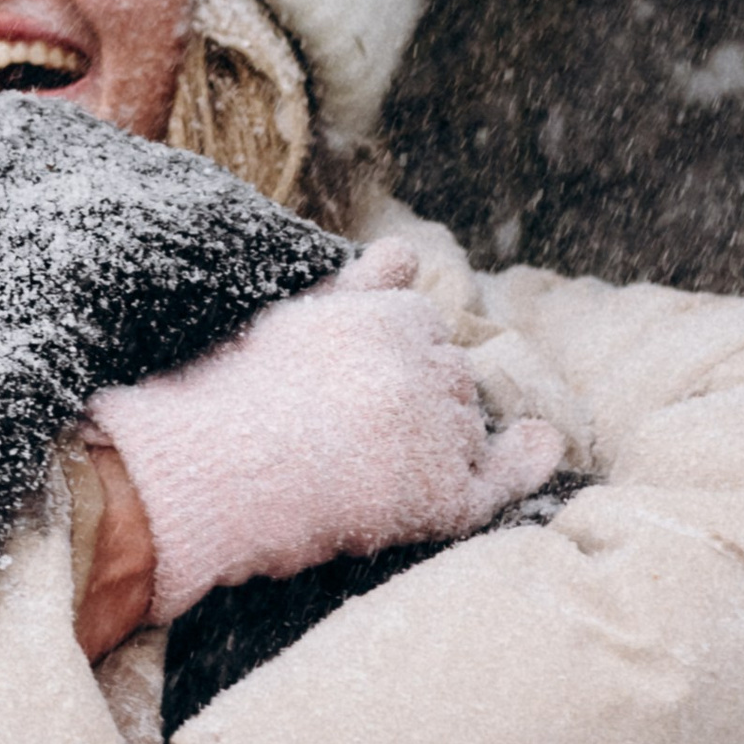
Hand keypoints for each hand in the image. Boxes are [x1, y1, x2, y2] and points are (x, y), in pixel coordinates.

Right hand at [86, 242, 564, 626]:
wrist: (200, 476)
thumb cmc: (224, 398)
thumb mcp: (289, 318)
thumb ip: (356, 285)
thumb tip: (407, 249)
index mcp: (387, 317)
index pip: (424, 327)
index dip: (401, 358)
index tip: (363, 388)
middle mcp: (424, 366)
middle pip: (452, 377)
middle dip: (426, 397)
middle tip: (362, 434)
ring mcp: (437, 431)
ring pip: (467, 427)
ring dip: (445, 440)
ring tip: (374, 468)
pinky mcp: (440, 495)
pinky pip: (495, 481)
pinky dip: (523, 465)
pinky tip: (543, 448)